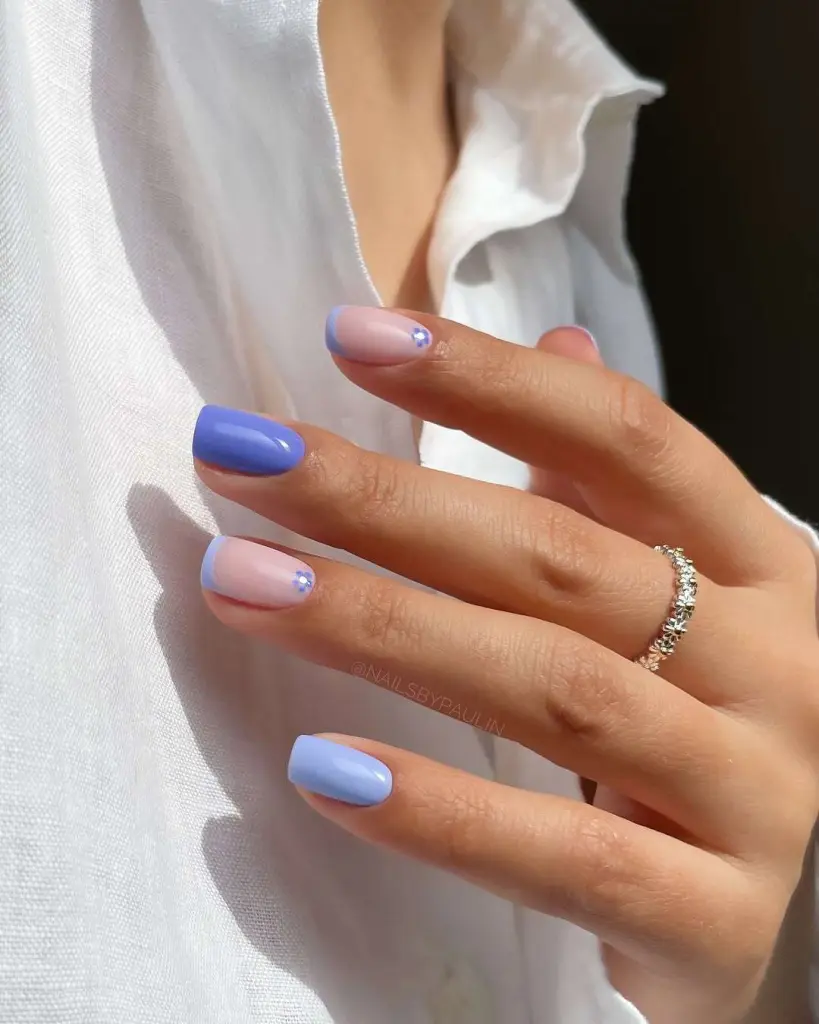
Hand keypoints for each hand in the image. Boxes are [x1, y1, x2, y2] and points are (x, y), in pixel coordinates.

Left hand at [193, 308, 818, 1022]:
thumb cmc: (727, 731)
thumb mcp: (699, 600)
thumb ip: (620, 485)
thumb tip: (558, 338)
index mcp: (766, 570)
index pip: (629, 441)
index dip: (493, 380)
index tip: (353, 338)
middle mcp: (777, 664)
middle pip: (561, 556)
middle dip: (387, 500)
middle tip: (241, 455)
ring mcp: (759, 793)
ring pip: (552, 687)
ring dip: (381, 627)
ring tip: (241, 582)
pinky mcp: (717, 918)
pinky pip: (566, 858)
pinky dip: (440, 809)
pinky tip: (323, 767)